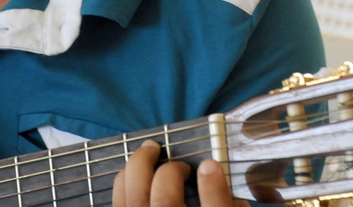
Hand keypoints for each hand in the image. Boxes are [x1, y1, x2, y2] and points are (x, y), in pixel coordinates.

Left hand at [113, 140, 246, 206]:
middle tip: (179, 163)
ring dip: (140, 170)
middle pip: (166, 205)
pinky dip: (122, 182)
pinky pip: (117, 204)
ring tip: (150, 150)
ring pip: (134, 202)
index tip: (211, 164)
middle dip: (169, 174)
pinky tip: (132, 171)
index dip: (215, 190)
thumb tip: (235, 193)